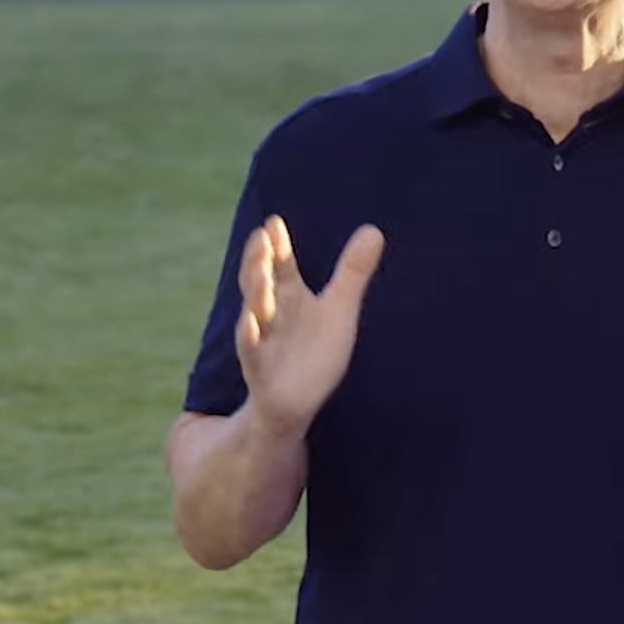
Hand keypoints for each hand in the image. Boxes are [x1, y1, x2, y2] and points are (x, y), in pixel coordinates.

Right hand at [236, 216, 385, 434]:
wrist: (296, 401)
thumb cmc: (314, 351)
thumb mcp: (339, 308)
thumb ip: (352, 271)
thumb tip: (374, 229)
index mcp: (288, 295)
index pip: (281, 264)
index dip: (277, 245)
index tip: (273, 222)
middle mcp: (272, 313)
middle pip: (262, 282)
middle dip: (260, 262)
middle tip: (261, 238)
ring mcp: (263, 340)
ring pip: (255, 314)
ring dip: (256, 293)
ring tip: (260, 273)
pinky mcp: (260, 369)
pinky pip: (252, 351)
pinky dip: (250, 337)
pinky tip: (249, 323)